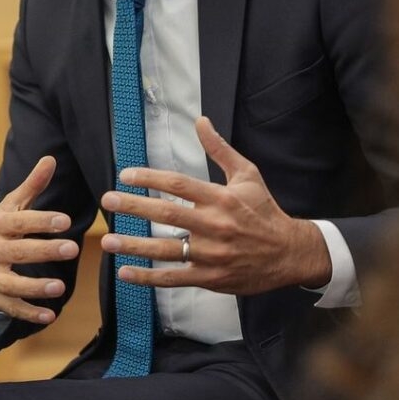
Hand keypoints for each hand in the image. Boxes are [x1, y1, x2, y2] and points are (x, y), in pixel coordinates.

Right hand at [0, 156, 78, 323]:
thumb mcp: (9, 206)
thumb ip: (32, 186)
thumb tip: (51, 159)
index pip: (20, 222)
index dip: (42, 221)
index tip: (65, 221)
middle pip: (19, 251)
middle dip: (45, 251)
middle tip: (72, 248)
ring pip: (11, 284)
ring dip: (35, 287)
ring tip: (59, 287)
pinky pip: (9, 307)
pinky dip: (28, 313)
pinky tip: (50, 315)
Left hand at [101, 116, 331, 294]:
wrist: (290, 254)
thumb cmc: (264, 211)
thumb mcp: (247, 176)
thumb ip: (219, 150)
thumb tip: (200, 121)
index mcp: (221, 199)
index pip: (179, 184)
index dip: (150, 178)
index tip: (125, 175)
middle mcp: (215, 226)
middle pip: (167, 214)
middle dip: (134, 207)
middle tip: (108, 202)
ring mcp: (212, 255)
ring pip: (166, 250)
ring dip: (135, 245)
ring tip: (108, 240)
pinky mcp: (211, 278)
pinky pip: (174, 278)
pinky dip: (148, 277)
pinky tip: (125, 272)